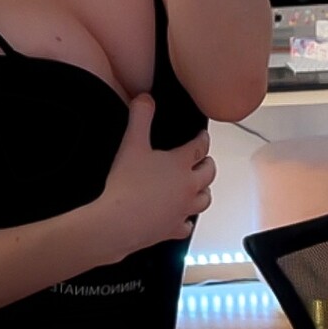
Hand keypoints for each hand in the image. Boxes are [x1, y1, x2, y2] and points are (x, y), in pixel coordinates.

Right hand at [87, 96, 214, 262]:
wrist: (118, 222)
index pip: (200, 147)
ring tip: (199, 186)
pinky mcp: (173, 229)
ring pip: (205, 199)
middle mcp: (188, 187)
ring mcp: (183, 209)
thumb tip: (145, 99)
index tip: (202, 136)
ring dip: (204, 190)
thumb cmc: (126, 186)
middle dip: (208, 164)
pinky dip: (187, 220)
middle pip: (209, 173)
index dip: (202, 139)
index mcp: (181, 164)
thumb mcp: (131, 143)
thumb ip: (140, 117)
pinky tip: (182, 218)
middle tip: (203, 159)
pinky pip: (187, 225)